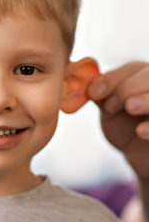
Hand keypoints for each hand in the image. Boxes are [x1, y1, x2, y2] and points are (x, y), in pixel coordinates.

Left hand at [88, 61, 148, 180]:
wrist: (140, 152)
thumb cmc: (123, 125)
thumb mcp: (109, 108)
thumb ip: (99, 93)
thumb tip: (80, 81)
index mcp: (143, 76)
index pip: (131, 68)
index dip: (111, 79)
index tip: (94, 94)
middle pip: (148, 76)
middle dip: (127, 88)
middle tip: (111, 106)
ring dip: (145, 99)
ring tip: (130, 108)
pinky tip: (141, 131)